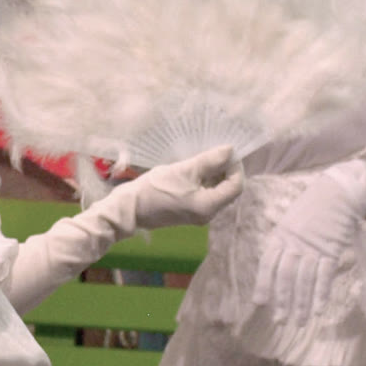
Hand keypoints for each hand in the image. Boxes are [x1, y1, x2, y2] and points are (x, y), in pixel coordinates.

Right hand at [123, 144, 242, 228]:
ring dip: (214, 175)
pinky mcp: (189, 213)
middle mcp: (208, 214)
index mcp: (209, 206)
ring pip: (217, 192)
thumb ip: (209, 161)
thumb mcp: (184, 170)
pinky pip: (205, 196)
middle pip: (228, 190)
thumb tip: (230, 150)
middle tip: (215, 153)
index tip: (226, 152)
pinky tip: (194, 171)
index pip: (236, 186)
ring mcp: (198, 215)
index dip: (236, 167)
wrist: (129, 207)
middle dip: (225, 170)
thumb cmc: (155, 188)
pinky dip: (204, 182)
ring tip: (203, 160)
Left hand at [250, 160, 365, 328]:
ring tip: (299, 323)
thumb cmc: (312, 209)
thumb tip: (272, 267)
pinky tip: (318, 310)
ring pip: (304, 280)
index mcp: (280, 236)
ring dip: (302, 303)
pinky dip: (321, 294)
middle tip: (279, 321)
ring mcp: (313, 248)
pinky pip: (325, 276)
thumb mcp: (289, 223)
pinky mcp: (332, 251)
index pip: (268, 264)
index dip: (263, 284)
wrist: (339, 194)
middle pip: (285, 276)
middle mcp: (294, 244)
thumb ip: (281, 244)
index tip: (259, 303)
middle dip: (282, 300)